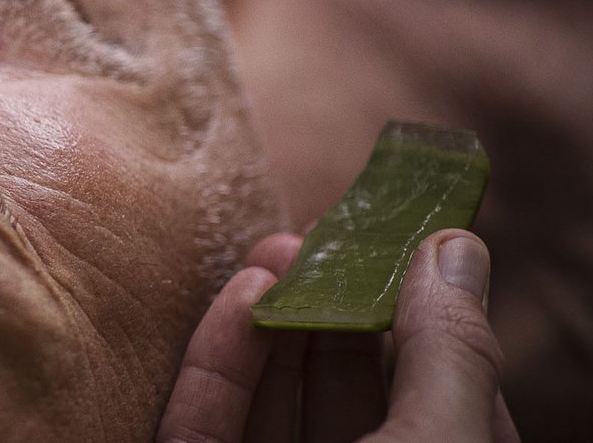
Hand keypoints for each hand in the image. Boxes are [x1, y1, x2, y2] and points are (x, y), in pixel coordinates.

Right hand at [159, 229, 518, 442]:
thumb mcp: (439, 441)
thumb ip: (449, 352)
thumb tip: (453, 246)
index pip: (442, 395)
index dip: (421, 316)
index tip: (400, 243)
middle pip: (345, 392)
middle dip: (333, 304)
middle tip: (321, 233)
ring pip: (269, 401)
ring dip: (270, 317)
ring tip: (276, 247)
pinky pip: (203, 422)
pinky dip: (217, 359)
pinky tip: (239, 294)